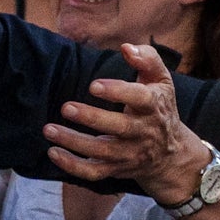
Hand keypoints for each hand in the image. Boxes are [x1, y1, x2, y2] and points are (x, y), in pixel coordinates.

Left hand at [41, 44, 204, 197]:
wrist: (170, 154)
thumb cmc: (159, 108)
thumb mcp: (161, 81)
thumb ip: (147, 59)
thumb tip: (126, 47)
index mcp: (154, 106)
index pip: (139, 99)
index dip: (117, 92)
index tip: (93, 85)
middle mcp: (143, 132)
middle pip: (119, 128)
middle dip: (92, 118)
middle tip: (66, 107)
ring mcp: (129, 153)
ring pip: (102, 151)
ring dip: (74, 142)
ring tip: (49, 129)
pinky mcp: (116, 169)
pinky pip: (94, 172)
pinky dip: (73, 166)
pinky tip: (53, 152)